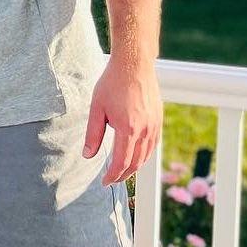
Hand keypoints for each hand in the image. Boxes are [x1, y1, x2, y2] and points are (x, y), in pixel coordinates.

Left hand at [83, 57, 162, 187]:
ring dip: (134, 167)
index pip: (121, 162)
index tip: (104, 182)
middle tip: (111, 180)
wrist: (134, 64)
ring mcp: (154, 125)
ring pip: (146, 156)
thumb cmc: (112, 83)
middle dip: (122, 175)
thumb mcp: (97, 108)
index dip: (112, 176)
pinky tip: (135, 156)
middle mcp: (144, 130)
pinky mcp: (158, 120)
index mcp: (128, 128)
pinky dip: (144, 155)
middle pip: (135, 163)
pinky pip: (153, 145)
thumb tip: (88, 155)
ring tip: (121, 171)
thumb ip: (93, 134)